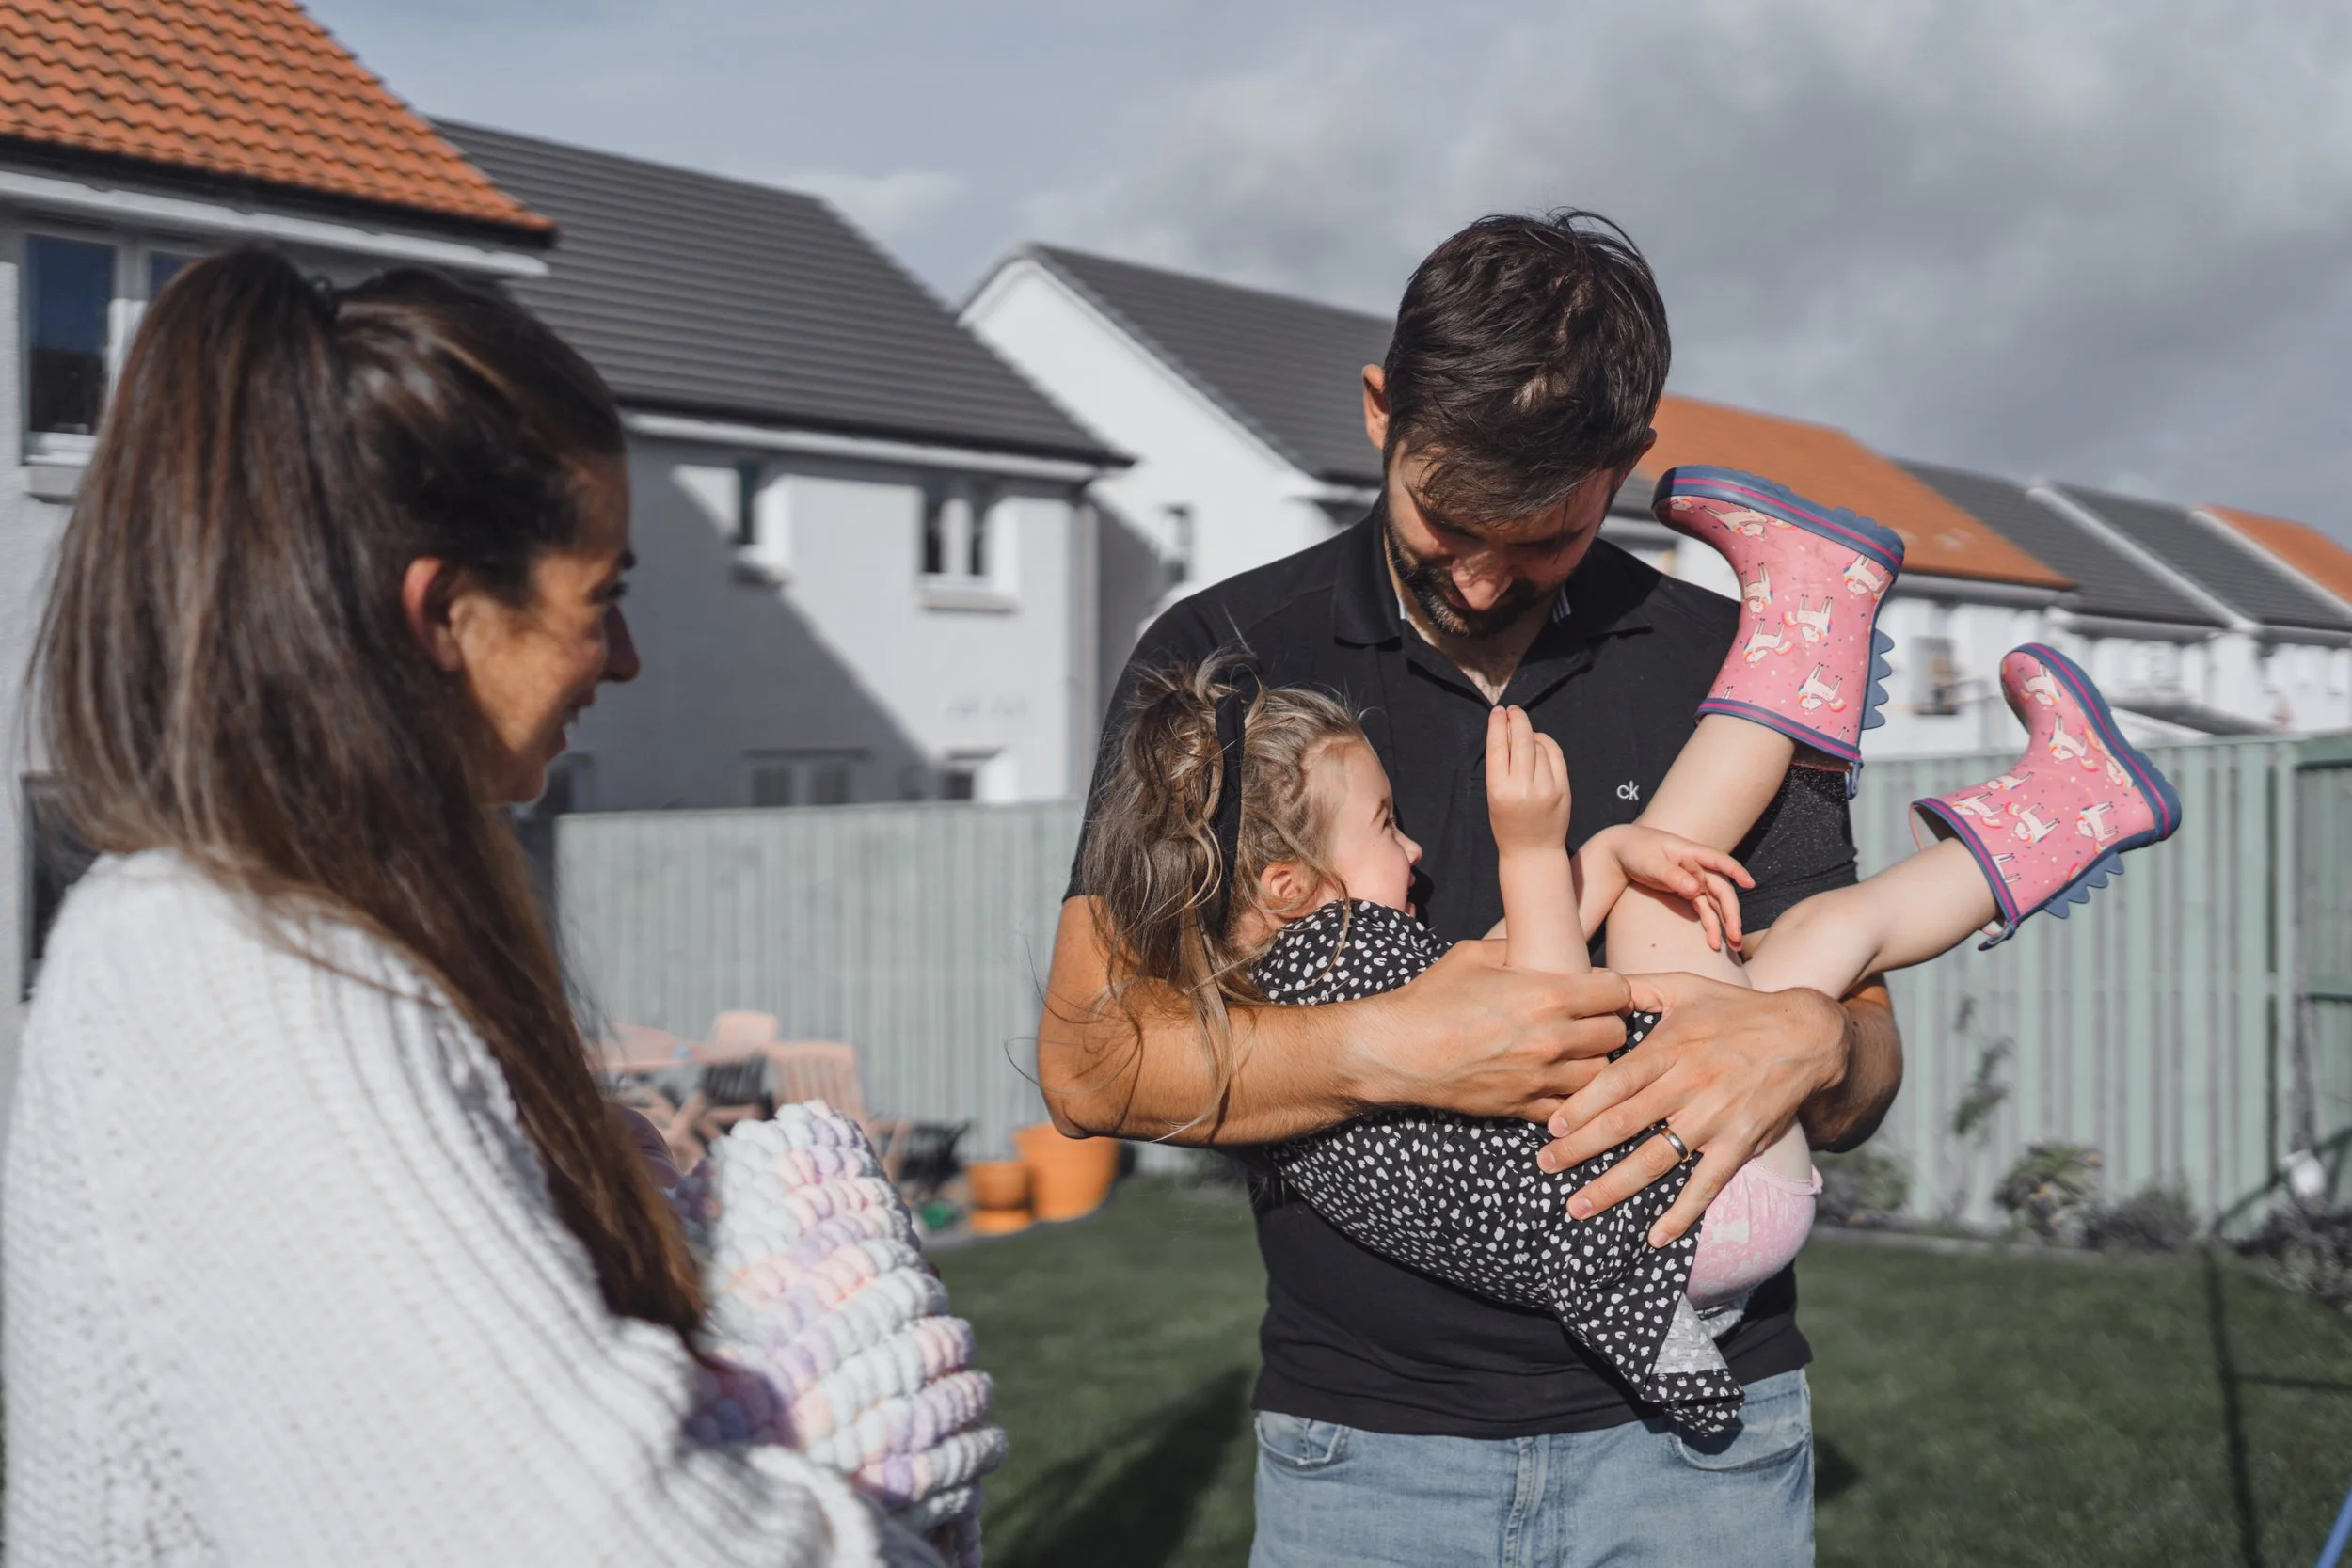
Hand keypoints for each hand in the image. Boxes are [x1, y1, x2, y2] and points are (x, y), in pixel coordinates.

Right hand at [1347, 939, 1634, 1121]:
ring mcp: (1540, 1078)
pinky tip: (1556, 1082)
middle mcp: (1552, 1039)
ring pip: (1601, 1074)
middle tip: (1591, 1020)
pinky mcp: (1524, 1106)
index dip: (1613, 989)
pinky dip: (1570, 1096)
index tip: (1601, 990)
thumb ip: (1518, 948)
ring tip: (1577, 1053)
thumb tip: (1545, 944)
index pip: (1617, 992)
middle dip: (1607, 1024)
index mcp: (1547, 995)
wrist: (1396, 1051)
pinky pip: (1570, 1107)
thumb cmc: (1431, 998)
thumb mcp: (1474, 954)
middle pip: (1616, 1035)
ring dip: (1593, 1061)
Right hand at [1486, 705, 1569, 853]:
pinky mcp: (1563, 790)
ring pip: (1539, 746)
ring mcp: (1546, 788)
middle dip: (1517, 720)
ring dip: (1530, 734)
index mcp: (1499, 790)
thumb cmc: (1507, 824)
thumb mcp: (1494, 797)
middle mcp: (1523, 788)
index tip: (1498, 711)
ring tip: (1524, 732)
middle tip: (1513, 711)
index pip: (1498, 747)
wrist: (1533, 852)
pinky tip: (1540, 742)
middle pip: (1521, 740)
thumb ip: (1501, 767)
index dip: (1498, 725)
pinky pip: (1556, 756)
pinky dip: (1547, 744)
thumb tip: (1509, 731)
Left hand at [1536, 971, 1850, 1243]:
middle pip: (1625, 1123)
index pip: (1616, 1081)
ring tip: (1578, 1206)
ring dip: (1614, 1187)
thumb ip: (1637, 987)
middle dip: (1580, 1149)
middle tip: (1545, 1167)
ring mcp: (1716, 1117)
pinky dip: (1682, 1212)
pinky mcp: (1741, 1142)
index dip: (1582, 1105)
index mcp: (1671, 1047)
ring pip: (1657, 1158)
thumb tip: (1593, 984)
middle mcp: (1690, 1084)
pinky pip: (1707, 1183)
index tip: (1552, 1126)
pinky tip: (1655, 1236)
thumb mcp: (1685, 987)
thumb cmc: (1736, 1010)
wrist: (1806, 1034)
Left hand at [1586, 826, 1751, 951]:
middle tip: (1735, 936)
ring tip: (1732, 946)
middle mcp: (1699, 867)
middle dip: (1731, 913)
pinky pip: (1704, 910)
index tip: (1749, 883)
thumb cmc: (1637, 851)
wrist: (1623, 852)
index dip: (1736, 871)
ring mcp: (1696, 880)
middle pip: (1722, 890)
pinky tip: (1714, 942)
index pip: (1720, 861)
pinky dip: (1711, 925)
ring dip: (1725, 924)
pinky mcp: (1689, 892)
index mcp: (1692, 853)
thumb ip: (1673, 875)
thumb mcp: (1651, 863)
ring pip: (1716, 904)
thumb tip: (1696, 889)